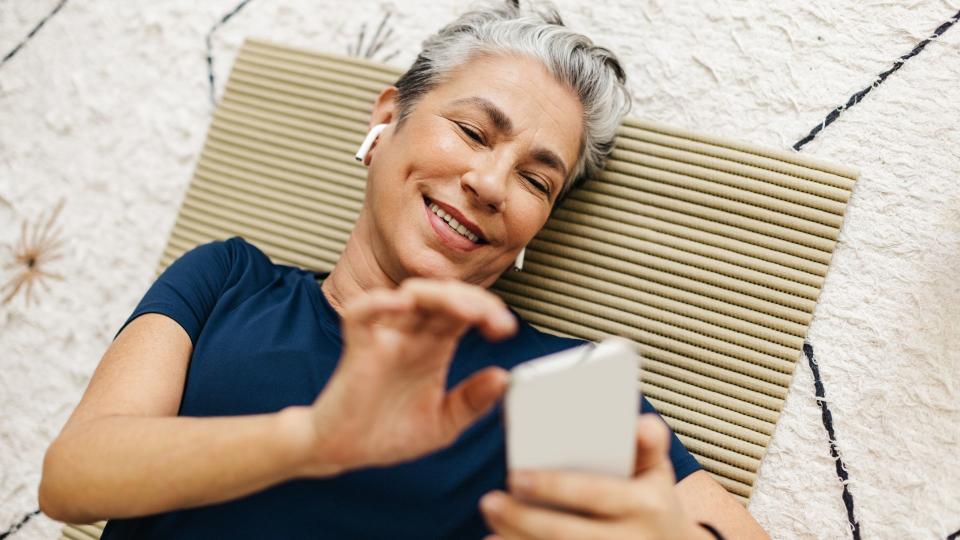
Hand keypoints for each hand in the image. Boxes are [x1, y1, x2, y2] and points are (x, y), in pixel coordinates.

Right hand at [300, 278, 516, 474]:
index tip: (506, 330)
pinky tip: (403, 305)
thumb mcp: (443, 424)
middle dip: (474, 300)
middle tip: (496, 320)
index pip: (464, 312)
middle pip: (443, 296)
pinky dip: (379, 303)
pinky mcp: (357, 348)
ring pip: (411, 296)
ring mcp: (384, 338)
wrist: (344, 452)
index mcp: (433, 347)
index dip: (489, 312)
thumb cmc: (387, 433)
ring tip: (468, 311)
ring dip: (442, 296)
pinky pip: (361, 313)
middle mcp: (411, 336)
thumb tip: (503, 378)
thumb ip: (472, 402)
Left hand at [480, 414, 711, 539]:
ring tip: (489, 529)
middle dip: (524, 519)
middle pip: (568, 533)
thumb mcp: (656, 471)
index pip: (594, 493)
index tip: (515, 476)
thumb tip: (640, 424)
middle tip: (489, 502)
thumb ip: (647, 444)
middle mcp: (631, 539)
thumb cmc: (653, 501)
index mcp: (644, 504)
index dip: (553, 486)